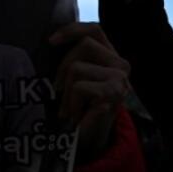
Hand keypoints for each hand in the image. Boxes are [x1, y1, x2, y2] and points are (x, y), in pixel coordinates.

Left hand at [47, 23, 131, 160]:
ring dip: (66, 91)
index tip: (52, 41)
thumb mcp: (78, 78)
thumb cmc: (80, 108)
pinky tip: (76, 115)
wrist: (91, 142)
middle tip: (60, 90)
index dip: (73, 30)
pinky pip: (78, 87)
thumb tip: (52, 40)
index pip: (95, 29)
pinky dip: (71, 102)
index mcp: (112, 57)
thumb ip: (75, 58)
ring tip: (71, 107)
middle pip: (84, 45)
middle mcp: (121, 65)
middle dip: (64, 67)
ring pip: (77, 67)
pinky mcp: (113, 94)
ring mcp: (119, 79)